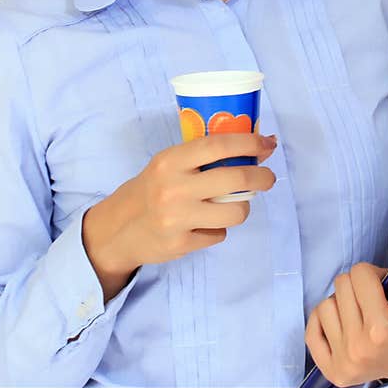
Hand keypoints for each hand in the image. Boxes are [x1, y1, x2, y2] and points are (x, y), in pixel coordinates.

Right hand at [82, 131, 278, 296]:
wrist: (119, 229)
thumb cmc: (152, 188)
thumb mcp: (170, 164)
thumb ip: (204, 157)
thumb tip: (257, 147)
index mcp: (170, 161)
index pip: (219, 145)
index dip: (249, 142)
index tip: (267, 143)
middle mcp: (174, 188)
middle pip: (236, 179)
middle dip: (262, 177)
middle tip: (268, 178)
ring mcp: (177, 218)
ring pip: (236, 212)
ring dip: (241, 208)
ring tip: (232, 204)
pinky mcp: (181, 244)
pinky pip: (219, 234)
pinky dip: (217, 229)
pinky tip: (203, 224)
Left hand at [304, 216, 387, 386]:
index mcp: (383, 329)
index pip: (358, 273)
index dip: (372, 275)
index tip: (384, 289)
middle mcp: (359, 349)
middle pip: (340, 286)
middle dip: (357, 287)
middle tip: (374, 301)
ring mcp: (343, 362)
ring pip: (325, 305)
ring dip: (342, 304)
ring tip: (361, 315)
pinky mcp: (330, 371)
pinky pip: (310, 328)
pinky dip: (325, 323)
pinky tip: (346, 327)